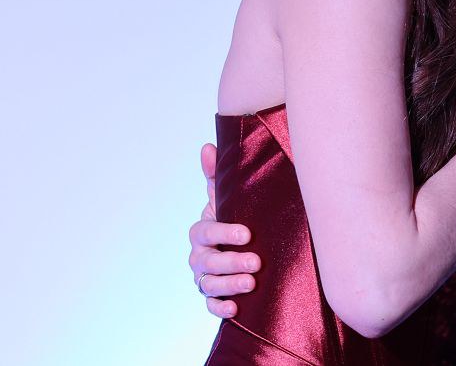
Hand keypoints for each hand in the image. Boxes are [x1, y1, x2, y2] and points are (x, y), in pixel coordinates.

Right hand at [188, 142, 260, 318]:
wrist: (242, 246)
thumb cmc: (234, 217)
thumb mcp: (226, 197)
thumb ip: (215, 175)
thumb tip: (207, 146)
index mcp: (202, 230)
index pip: (206, 232)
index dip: (224, 233)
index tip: (247, 234)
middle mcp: (199, 255)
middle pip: (208, 261)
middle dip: (231, 261)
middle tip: (256, 262)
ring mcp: (204, 277)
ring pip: (208, 284)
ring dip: (229, 285)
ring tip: (251, 284)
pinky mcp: (213, 297)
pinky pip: (210, 306)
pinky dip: (220, 308)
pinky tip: (236, 309)